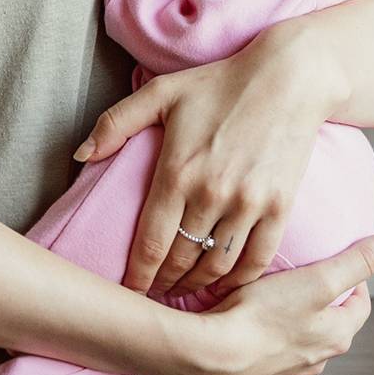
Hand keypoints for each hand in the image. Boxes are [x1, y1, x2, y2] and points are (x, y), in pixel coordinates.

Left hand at [76, 20, 341, 299]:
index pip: (149, 245)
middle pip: (180, 261)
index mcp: (177, 172)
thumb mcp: (163, 92)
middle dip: (163, 286)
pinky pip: (256, 259)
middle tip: (154, 297)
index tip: (129, 292)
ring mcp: (248, 203)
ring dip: (197, 287)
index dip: (137, 278)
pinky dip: (239, 281)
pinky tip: (226, 285)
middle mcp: (211, 194)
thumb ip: (116, 122)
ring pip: (215, 266)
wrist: (292, 77)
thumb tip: (81, 155)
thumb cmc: (223, 83)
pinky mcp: (280, 206)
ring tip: (185, 292)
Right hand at [149, 234, 373, 374]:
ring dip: (295, 320)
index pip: (360, 305)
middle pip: (331, 323)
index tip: (341, 263)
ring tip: (276, 295)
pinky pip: (269, 351)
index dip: (355, 280)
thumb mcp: (319, 279)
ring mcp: (285, 372)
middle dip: (324, 300)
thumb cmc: (263, 316)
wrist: (210, 355)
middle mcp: (315, 360)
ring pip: (300, 339)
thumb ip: (357, 262)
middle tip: (307, 275)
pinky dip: (266, 336)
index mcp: (337, 337)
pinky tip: (250, 321)